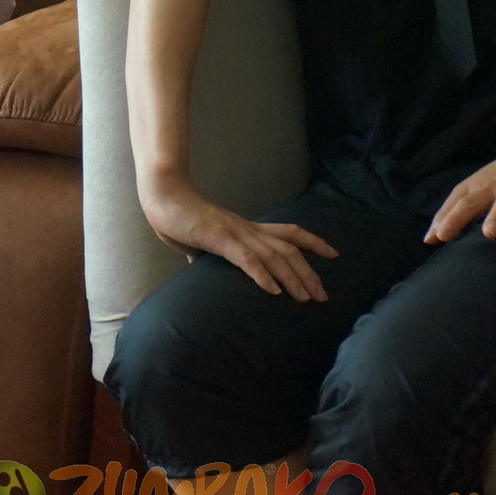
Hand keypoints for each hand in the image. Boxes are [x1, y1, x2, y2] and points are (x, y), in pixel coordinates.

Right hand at [142, 180, 338, 300]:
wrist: (162, 196)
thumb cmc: (178, 217)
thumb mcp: (201, 240)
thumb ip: (209, 256)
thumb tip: (205, 271)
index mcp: (246, 228)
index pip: (289, 232)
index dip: (314, 242)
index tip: (334, 256)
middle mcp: (247, 229)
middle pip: (289, 249)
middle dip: (309, 273)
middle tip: (323, 296)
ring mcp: (234, 233)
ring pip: (274, 255)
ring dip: (293, 278)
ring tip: (305, 298)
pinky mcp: (218, 238)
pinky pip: (246, 258)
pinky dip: (262, 275)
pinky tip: (273, 291)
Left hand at [426, 139, 495, 244]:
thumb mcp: (475, 187)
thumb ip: (454, 211)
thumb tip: (431, 238)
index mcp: (473, 187)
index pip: (453, 203)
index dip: (441, 219)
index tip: (430, 238)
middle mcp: (490, 189)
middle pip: (471, 202)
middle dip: (457, 218)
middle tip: (444, 235)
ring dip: (495, 219)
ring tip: (489, 234)